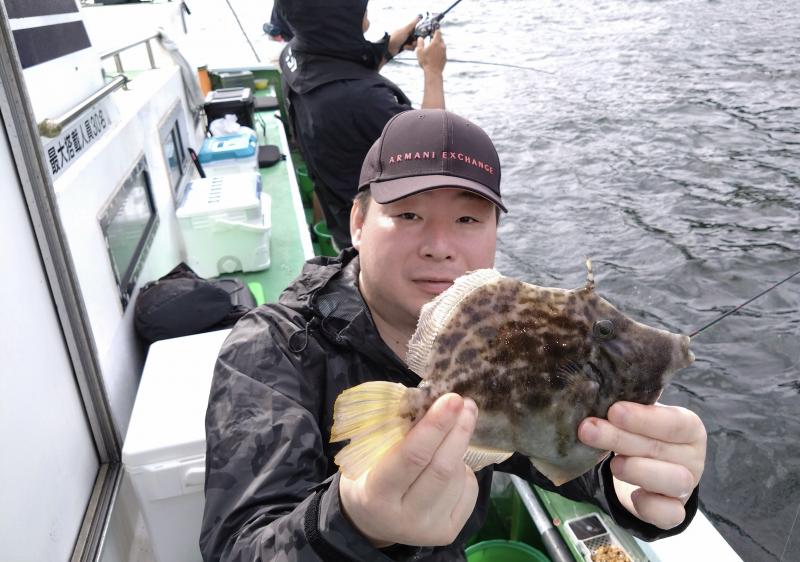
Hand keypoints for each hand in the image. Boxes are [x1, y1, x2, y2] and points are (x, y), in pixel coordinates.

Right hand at [339, 394, 478, 546]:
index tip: (452, 399)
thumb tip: (434, 404)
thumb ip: (396, 433)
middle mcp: (404, 518)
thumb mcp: (367, 453)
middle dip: (458, 431)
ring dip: (458, 449)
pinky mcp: (447, 534)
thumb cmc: (366, 475)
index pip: (413, 457)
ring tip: (450, 434)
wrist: (369, 522)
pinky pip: (468, 490)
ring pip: (458, 477)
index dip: (435, 426)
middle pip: (442, 468)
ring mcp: (428, 530)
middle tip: (466, 403)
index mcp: (376, 494)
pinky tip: (451, 462)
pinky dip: (464, 469)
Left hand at [388, 16, 421, 56]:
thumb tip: (419, 16)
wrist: (389, 47)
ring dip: (412, 45)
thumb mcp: (405, 29)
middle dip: (416, 41)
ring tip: (406, 45)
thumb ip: (412, 23)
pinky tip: (405, 47)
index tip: (420, 36)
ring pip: (415, 43)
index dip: (420, 33)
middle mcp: (407, 33)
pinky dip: (409, 48)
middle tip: (412, 42)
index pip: (418, 29)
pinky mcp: (406, 46)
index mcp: (407, 28)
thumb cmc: (395, 37)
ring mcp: (407, 40)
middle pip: (417, 37)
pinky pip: (412, 48)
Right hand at [416, 29, 446, 74]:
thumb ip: (420, 43)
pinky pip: (443, 52)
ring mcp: (444, 52)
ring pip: (442, 45)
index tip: (432, 31)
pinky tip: (434, 55)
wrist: (433, 72)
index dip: (435, 30)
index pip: (438, 32)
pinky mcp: (445, 57)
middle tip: (431, 39)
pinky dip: (439, 51)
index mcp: (436, 42)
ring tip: (432, 47)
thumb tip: (420, 38)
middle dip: (437, 38)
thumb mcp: (419, 51)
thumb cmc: (426, 61)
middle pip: (441, 38)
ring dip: (438, 45)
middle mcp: (442, 46)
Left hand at [578, 401, 705, 528]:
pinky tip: (632, 495)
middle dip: (621, 438)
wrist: (641, 468)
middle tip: (588, 429)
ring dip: (637, 470)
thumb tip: (593, 398)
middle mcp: (692, 457)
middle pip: (661, 448)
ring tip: (612, 464)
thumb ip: (623, 409)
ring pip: (672, 480)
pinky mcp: (674, 511)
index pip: (674, 422)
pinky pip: (669, 513)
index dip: (643, 418)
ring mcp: (685, 486)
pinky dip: (650, 506)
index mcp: (688, 427)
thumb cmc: (638, 434)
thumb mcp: (634, 417)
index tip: (614, 411)